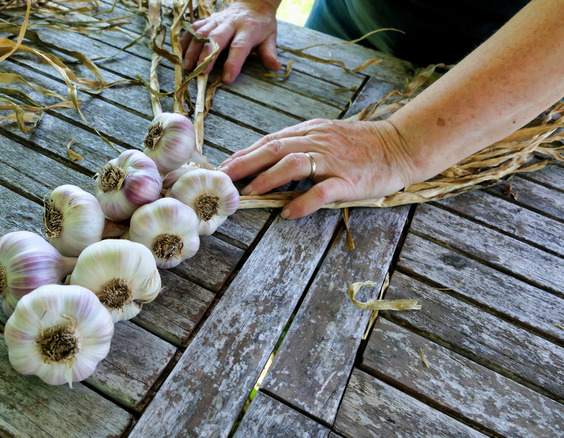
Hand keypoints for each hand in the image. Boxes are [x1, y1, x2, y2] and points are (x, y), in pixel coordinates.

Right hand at [181, 0, 280, 83]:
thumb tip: (275, 67)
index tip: (227, 79)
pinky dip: (185, 40)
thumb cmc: (261, 25)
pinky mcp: (207, 19)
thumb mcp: (270, 37)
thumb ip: (269, 52)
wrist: (252, 4)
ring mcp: (216, 19)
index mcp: (248, 28)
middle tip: (201, 72)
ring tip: (187, 66)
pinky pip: (193, 28)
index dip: (233, 63)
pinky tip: (179, 52)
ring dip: (193, 50)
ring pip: (201, 33)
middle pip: (216, 37)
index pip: (240, 46)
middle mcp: (230, 22)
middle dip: (208, 55)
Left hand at [219, 119, 417, 217]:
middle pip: (274, 149)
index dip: (244, 153)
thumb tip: (268, 159)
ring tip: (250, 192)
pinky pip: (322, 191)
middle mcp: (318, 142)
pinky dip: (302, 202)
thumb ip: (300, 144)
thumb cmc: (363, 144)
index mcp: (311, 131)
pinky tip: (288, 212)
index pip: (270, 141)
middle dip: (245, 163)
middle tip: (223, 178)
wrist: (402, 145)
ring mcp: (333, 161)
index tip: (223, 166)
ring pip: (293, 164)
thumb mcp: (327, 136)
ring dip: (268, 178)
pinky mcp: (349, 180)